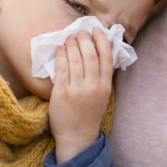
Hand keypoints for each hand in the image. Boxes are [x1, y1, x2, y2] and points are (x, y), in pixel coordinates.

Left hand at [48, 28, 113, 163]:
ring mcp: (77, 89)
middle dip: (84, 39)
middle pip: (90, 54)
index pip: (106, 56)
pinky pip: (61, 68)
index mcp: (105, 86)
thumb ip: (101, 75)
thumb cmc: (89, 113)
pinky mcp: (62, 92)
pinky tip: (60, 49)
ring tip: (69, 38)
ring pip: (75, 58)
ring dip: (71, 44)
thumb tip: (100, 51)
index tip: (96, 29)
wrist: (77, 136)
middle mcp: (93, 86)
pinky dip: (61, 55)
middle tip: (80, 32)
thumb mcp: (102, 95)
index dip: (101, 39)